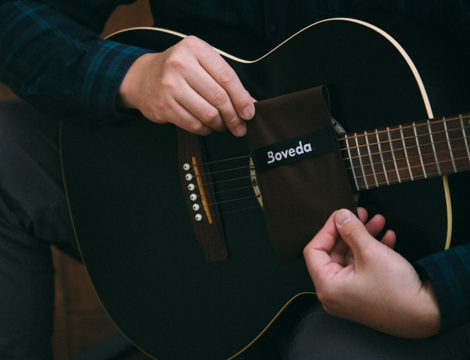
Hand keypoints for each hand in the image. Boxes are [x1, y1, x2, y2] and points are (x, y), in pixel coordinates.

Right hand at [118, 36, 254, 136]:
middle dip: (234, 116)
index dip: (241, 98)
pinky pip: (194, 124)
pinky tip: (207, 126)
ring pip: (208, 114)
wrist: (143, 78)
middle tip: (240, 126)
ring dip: (220, 124)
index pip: (227, 76)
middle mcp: (180, 64)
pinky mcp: (164, 106)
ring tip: (223, 125)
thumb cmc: (178, 70)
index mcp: (194, 48)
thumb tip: (249, 103)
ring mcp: (170, 85)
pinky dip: (205, 129)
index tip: (249, 112)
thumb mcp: (200, 63)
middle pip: (219, 97)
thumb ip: (224, 79)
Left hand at [303, 208, 440, 337]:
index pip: (314, 250)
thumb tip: (340, 216)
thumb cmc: (397, 291)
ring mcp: (349, 295)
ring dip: (363, 238)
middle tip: (361, 215)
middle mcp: (334, 293)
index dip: (327, 229)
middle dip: (349, 231)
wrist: (428, 314)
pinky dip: (371, 251)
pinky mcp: (364, 294)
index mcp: (327, 286)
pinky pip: (361, 267)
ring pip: (350, 258)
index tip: (341, 216)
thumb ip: (351, 230)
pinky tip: (387, 238)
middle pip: (333, 253)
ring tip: (378, 221)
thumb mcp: (370, 252)